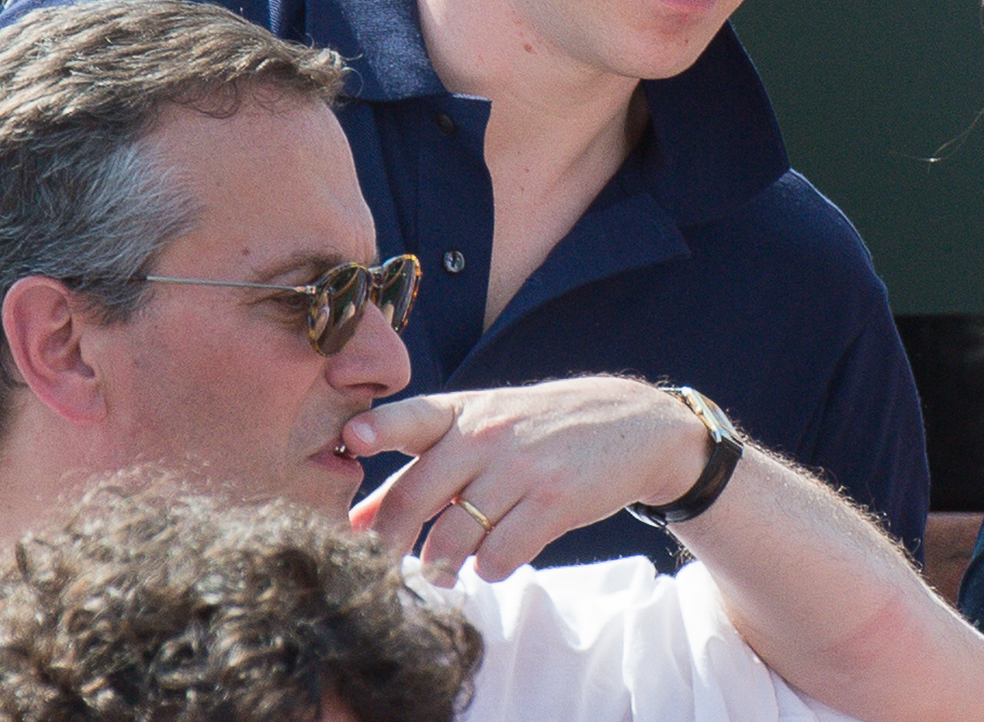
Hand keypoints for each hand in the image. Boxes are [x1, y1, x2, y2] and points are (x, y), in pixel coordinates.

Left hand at [342, 377, 708, 585]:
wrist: (634, 425)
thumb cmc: (540, 431)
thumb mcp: (482, 431)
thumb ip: (420, 470)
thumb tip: (358, 519)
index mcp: (462, 412)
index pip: (411, 417)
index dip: (379, 429)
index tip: (350, 440)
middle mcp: (487, 434)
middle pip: (414, 498)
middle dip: (387, 545)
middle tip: (375, 571)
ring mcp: (521, 468)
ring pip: (453, 538)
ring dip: (441, 566)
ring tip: (445, 570)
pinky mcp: (554, 502)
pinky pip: (500, 556)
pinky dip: (491, 568)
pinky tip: (499, 558)